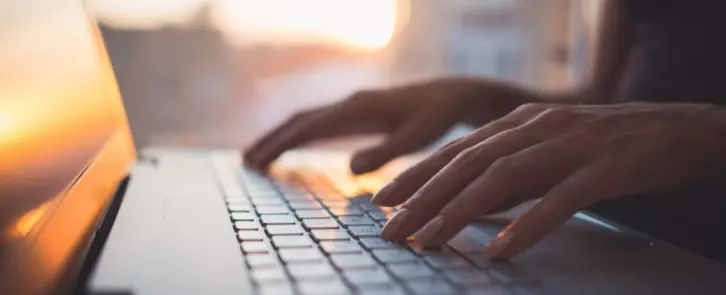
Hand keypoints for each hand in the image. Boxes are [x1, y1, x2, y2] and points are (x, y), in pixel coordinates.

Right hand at [245, 77, 533, 173]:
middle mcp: (350, 103)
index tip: (259, 160)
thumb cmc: (437, 118)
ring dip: (281, 137)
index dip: (282, 144)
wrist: (452, 96)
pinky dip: (300, 135)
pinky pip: (320, 123)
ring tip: (258, 157)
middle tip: (246, 162)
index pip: (310, 126)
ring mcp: (352, 106)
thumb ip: (385, 152)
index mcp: (359, 108)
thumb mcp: (417, 138)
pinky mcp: (358, 113)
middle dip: (272, 140)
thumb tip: (350, 169)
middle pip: (300, 120)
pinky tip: (292, 147)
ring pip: (307, 120)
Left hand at [373, 102, 725, 259]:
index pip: (456, 150)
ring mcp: (570, 145)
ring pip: (503, 177)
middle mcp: (537, 127)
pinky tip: (501, 251)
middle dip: (423, 198)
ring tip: (430, 242)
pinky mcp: (604, 167)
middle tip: (392, 229)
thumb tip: (471, 206)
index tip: (382, 201)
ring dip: (460, 211)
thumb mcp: (549, 152)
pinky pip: (559, 199)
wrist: (679, 129)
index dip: (416, 175)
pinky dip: (527, 225)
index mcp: (520, 123)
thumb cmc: (608, 145)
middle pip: (468, 163)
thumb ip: (512, 175)